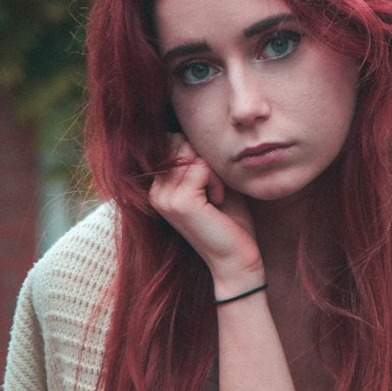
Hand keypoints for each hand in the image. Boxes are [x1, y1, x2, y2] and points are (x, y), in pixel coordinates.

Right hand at [149, 136, 262, 290]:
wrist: (236, 261)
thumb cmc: (230, 222)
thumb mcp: (212, 183)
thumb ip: (199, 160)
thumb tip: (192, 129)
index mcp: (159, 188)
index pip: (173, 142)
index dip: (198, 154)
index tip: (210, 182)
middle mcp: (155, 192)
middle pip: (181, 144)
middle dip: (206, 160)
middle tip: (216, 189)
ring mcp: (163, 197)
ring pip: (192, 156)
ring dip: (214, 172)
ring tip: (217, 197)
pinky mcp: (179, 202)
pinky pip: (201, 167)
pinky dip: (217, 181)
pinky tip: (218, 202)